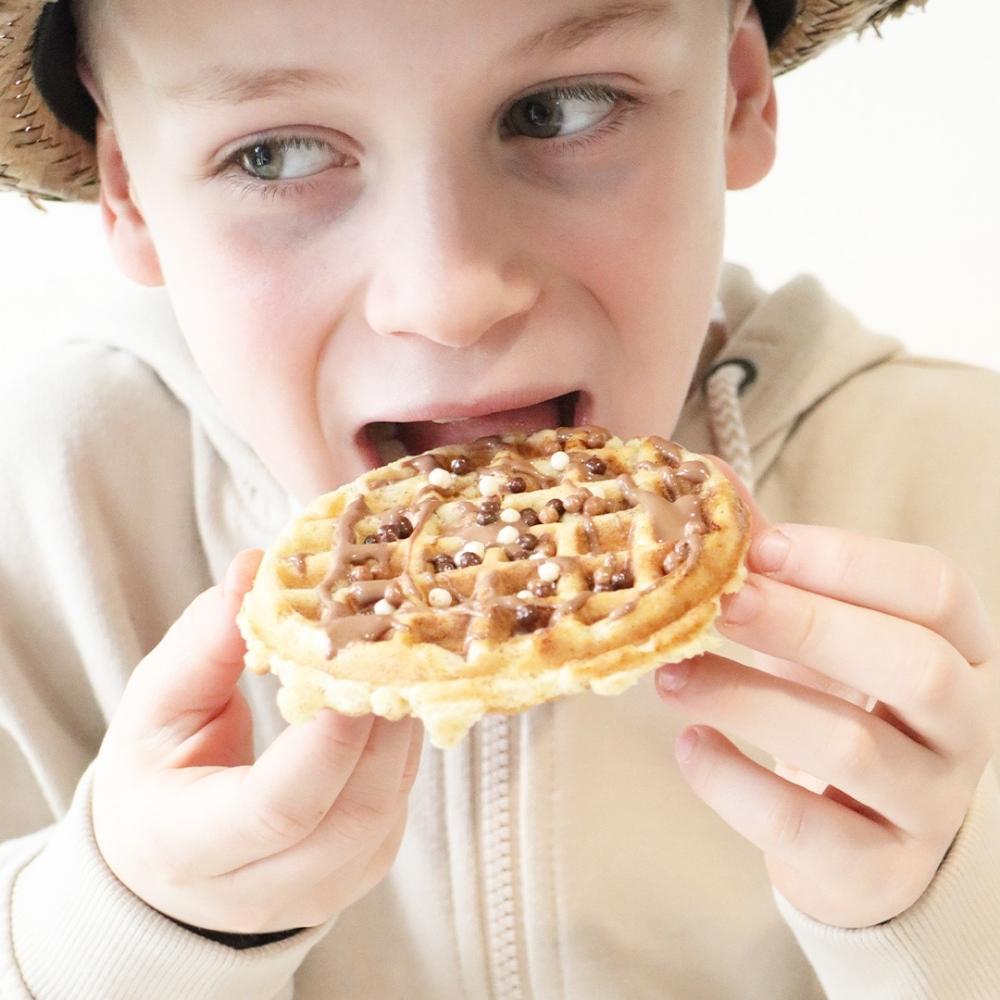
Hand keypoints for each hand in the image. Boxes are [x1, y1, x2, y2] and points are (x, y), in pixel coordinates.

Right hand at [92, 550, 422, 934]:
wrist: (164, 863)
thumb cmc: (155, 773)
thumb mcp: (154, 705)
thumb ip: (202, 642)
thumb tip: (255, 570)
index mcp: (187, 846)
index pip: (278, 809)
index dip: (328, 741)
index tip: (354, 666)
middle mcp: (261, 889)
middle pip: (353, 815)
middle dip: (386, 725)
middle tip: (397, 646)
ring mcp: (320, 892)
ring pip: (387, 814)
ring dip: (404, 731)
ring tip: (404, 661)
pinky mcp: (359, 875)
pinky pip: (397, 811)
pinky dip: (403, 751)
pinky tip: (395, 698)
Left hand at [655, 463, 999, 927]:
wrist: (857, 836)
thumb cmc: (839, 706)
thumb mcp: (819, 631)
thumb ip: (772, 564)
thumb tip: (703, 481)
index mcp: (960, 648)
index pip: (936, 590)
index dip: (848, 561)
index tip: (761, 545)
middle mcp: (964, 725)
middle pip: (915, 666)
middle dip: (809, 625)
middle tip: (720, 604)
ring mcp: (929, 804)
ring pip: (852, 747)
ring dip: (747, 699)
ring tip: (670, 675)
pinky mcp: (878, 871)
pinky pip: (806, 826)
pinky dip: (734, 782)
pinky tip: (691, 746)